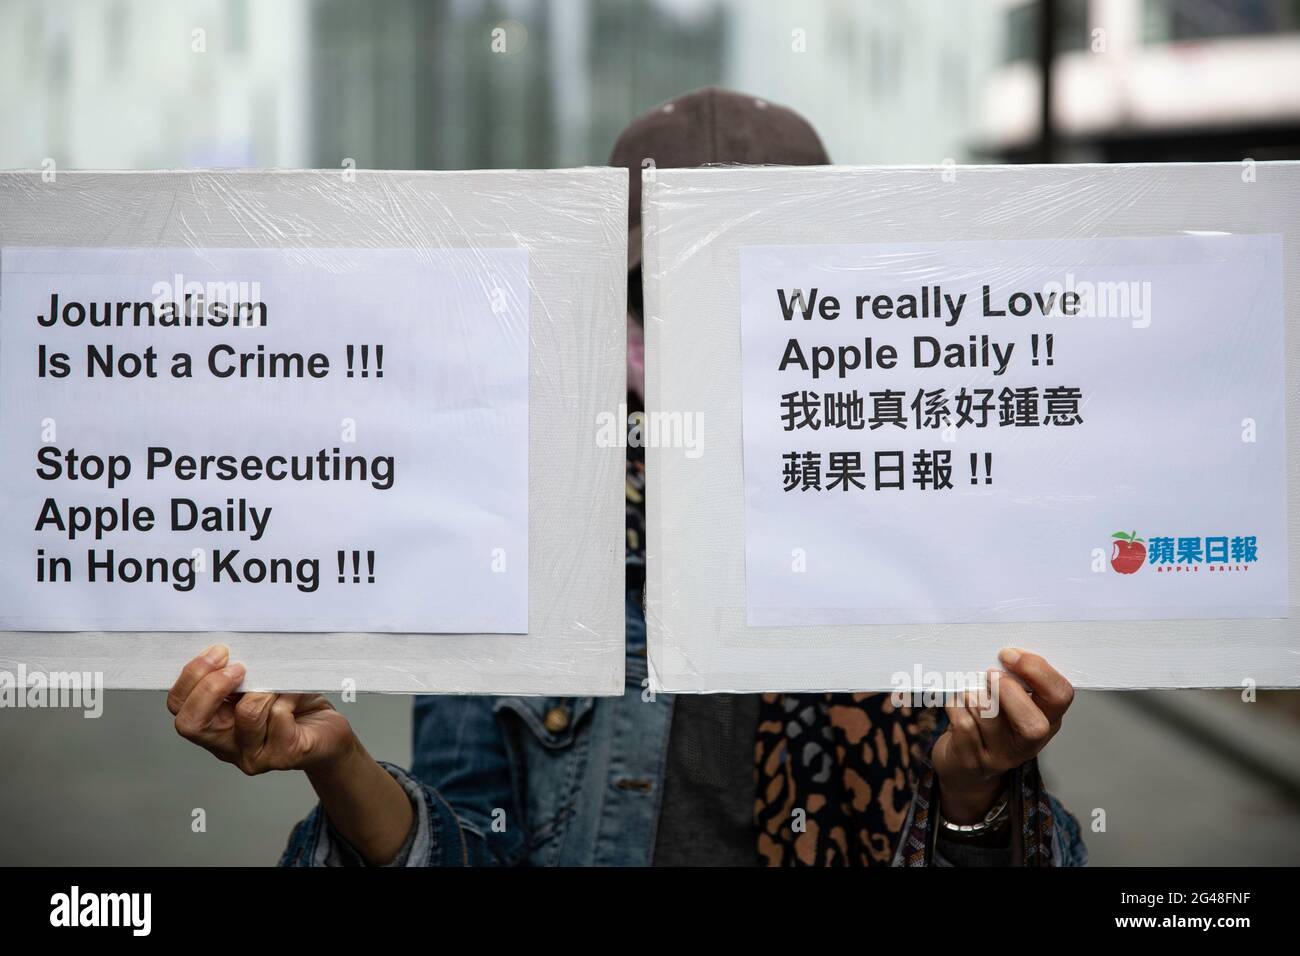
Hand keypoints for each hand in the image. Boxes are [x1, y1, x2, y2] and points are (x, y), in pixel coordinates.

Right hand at [167, 645, 413, 863]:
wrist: (328, 733)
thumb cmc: (292, 705)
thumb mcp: (259, 684)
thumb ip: (238, 674)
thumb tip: (228, 646)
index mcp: (213, 724)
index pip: (178, 707)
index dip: (191, 678)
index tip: (219, 651)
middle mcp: (226, 745)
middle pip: (191, 723)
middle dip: (211, 687)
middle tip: (239, 666)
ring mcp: (253, 755)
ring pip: (246, 715)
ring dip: (264, 689)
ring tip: (279, 682)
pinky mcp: (284, 754)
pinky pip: (279, 718)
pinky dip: (289, 697)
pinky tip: (298, 695)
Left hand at [930, 647, 1073, 823]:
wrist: (964, 764)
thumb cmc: (990, 719)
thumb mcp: (1010, 699)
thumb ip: (1015, 677)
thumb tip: (1004, 651)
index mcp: (1047, 717)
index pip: (1061, 696)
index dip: (1037, 671)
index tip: (1009, 654)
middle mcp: (1030, 742)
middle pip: (1034, 725)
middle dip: (1008, 692)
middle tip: (990, 675)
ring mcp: (1001, 756)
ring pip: (989, 720)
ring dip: (974, 696)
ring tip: (969, 692)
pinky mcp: (973, 761)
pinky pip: (964, 726)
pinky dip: (956, 707)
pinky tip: (957, 706)